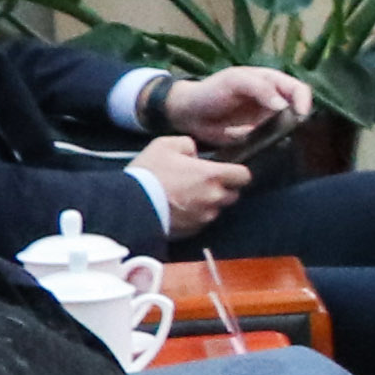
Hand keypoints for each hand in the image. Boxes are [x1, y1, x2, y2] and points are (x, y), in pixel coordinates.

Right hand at [126, 137, 247, 230]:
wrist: (129, 205)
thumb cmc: (148, 173)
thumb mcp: (165, 145)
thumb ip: (187, 144)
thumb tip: (194, 152)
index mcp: (212, 175)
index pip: (244, 175)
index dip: (237, 172)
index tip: (228, 170)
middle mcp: (213, 198)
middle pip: (233, 194)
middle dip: (222, 188)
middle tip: (201, 183)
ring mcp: (204, 216)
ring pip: (216, 209)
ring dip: (207, 203)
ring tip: (185, 196)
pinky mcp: (193, 230)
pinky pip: (201, 222)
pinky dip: (194, 215)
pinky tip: (178, 208)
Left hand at [167, 65, 311, 146]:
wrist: (189, 114)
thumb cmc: (210, 90)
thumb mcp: (234, 81)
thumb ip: (260, 88)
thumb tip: (284, 106)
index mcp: (271, 82)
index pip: (298, 88)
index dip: (304, 100)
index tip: (300, 115)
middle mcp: (274, 101)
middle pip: (299, 109)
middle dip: (300, 119)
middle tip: (293, 130)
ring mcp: (267, 120)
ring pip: (290, 127)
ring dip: (291, 134)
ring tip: (284, 140)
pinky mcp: (259, 137)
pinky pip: (275, 142)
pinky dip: (277, 145)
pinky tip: (272, 148)